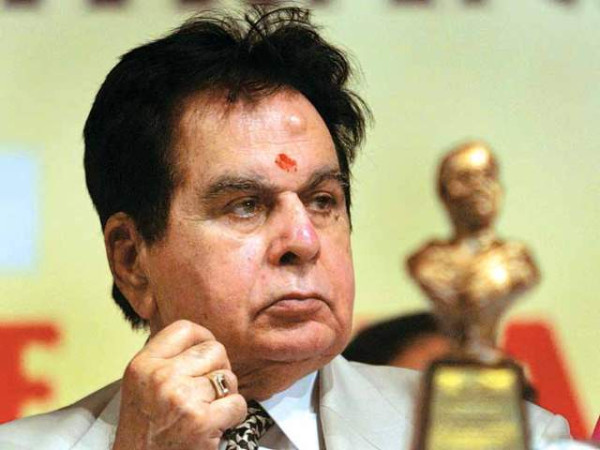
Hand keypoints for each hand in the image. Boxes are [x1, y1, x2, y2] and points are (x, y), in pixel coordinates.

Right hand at [112, 320, 246, 449]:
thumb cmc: (144, 431)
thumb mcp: (141, 386)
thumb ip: (166, 360)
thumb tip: (202, 340)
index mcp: (143, 365)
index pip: (185, 329)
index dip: (204, 338)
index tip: (207, 354)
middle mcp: (161, 377)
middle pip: (214, 350)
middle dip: (219, 369)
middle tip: (209, 390)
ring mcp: (182, 399)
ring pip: (228, 377)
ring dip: (226, 395)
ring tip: (209, 409)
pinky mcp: (202, 421)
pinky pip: (237, 403)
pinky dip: (234, 415)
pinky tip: (217, 425)